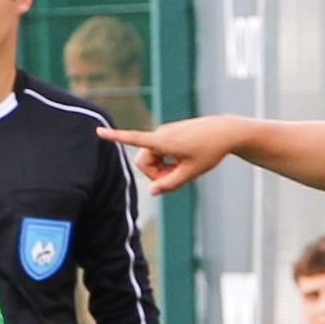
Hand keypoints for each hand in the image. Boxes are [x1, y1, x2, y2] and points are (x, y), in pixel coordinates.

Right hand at [97, 116, 245, 195]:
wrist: (225, 132)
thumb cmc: (210, 151)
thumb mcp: (191, 173)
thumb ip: (170, 184)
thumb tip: (152, 191)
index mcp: (164, 142)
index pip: (135, 139)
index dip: (116, 138)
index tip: (99, 132)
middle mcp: (161, 134)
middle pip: (143, 161)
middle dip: (154, 173)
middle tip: (174, 179)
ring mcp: (165, 133)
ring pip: (152, 157)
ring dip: (162, 168)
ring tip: (183, 168)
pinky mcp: (169, 134)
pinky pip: (160, 152)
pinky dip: (168, 160)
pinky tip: (184, 160)